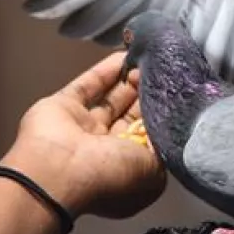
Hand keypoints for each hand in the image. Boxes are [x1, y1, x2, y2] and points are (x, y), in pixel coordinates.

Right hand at [2, 53, 164, 219]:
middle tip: (163, 76)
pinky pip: (89, 86)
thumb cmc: (109, 177)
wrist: (59, 172)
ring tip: (148, 63)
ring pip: (111, 101)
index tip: (174, 98)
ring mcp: (83, 129)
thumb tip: (165, 128)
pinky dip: (106, 71)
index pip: (148, 142)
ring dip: (129, 82)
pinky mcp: (63, 107)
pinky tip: (124, 56)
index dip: (161, 120)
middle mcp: (104, 153)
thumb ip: (162, 147)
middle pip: (131, 119)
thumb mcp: (152, 171)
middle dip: (147, 97)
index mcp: (126, 172)